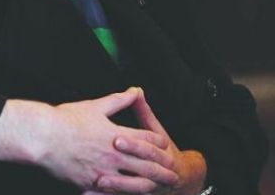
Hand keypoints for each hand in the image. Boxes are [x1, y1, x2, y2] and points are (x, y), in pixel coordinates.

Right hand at [0, 88, 178, 191]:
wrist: (43, 137)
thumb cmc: (66, 119)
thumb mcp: (96, 106)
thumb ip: (119, 100)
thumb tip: (135, 90)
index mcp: (118, 134)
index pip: (147, 140)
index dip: (158, 143)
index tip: (166, 146)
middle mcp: (114, 155)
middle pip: (145, 164)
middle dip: (162, 170)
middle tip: (174, 175)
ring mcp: (103, 172)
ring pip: (132, 183)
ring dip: (148, 186)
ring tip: (157, 189)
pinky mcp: (89, 184)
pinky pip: (109, 194)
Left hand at [93, 88, 207, 194]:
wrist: (184, 179)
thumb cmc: (165, 151)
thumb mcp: (156, 131)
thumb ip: (144, 112)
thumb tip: (137, 90)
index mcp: (162, 152)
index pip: (148, 146)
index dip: (133, 143)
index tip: (116, 138)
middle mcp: (159, 172)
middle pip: (143, 169)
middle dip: (123, 165)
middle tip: (103, 160)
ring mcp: (151, 187)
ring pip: (135, 188)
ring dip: (117, 186)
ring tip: (98, 180)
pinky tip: (90, 194)